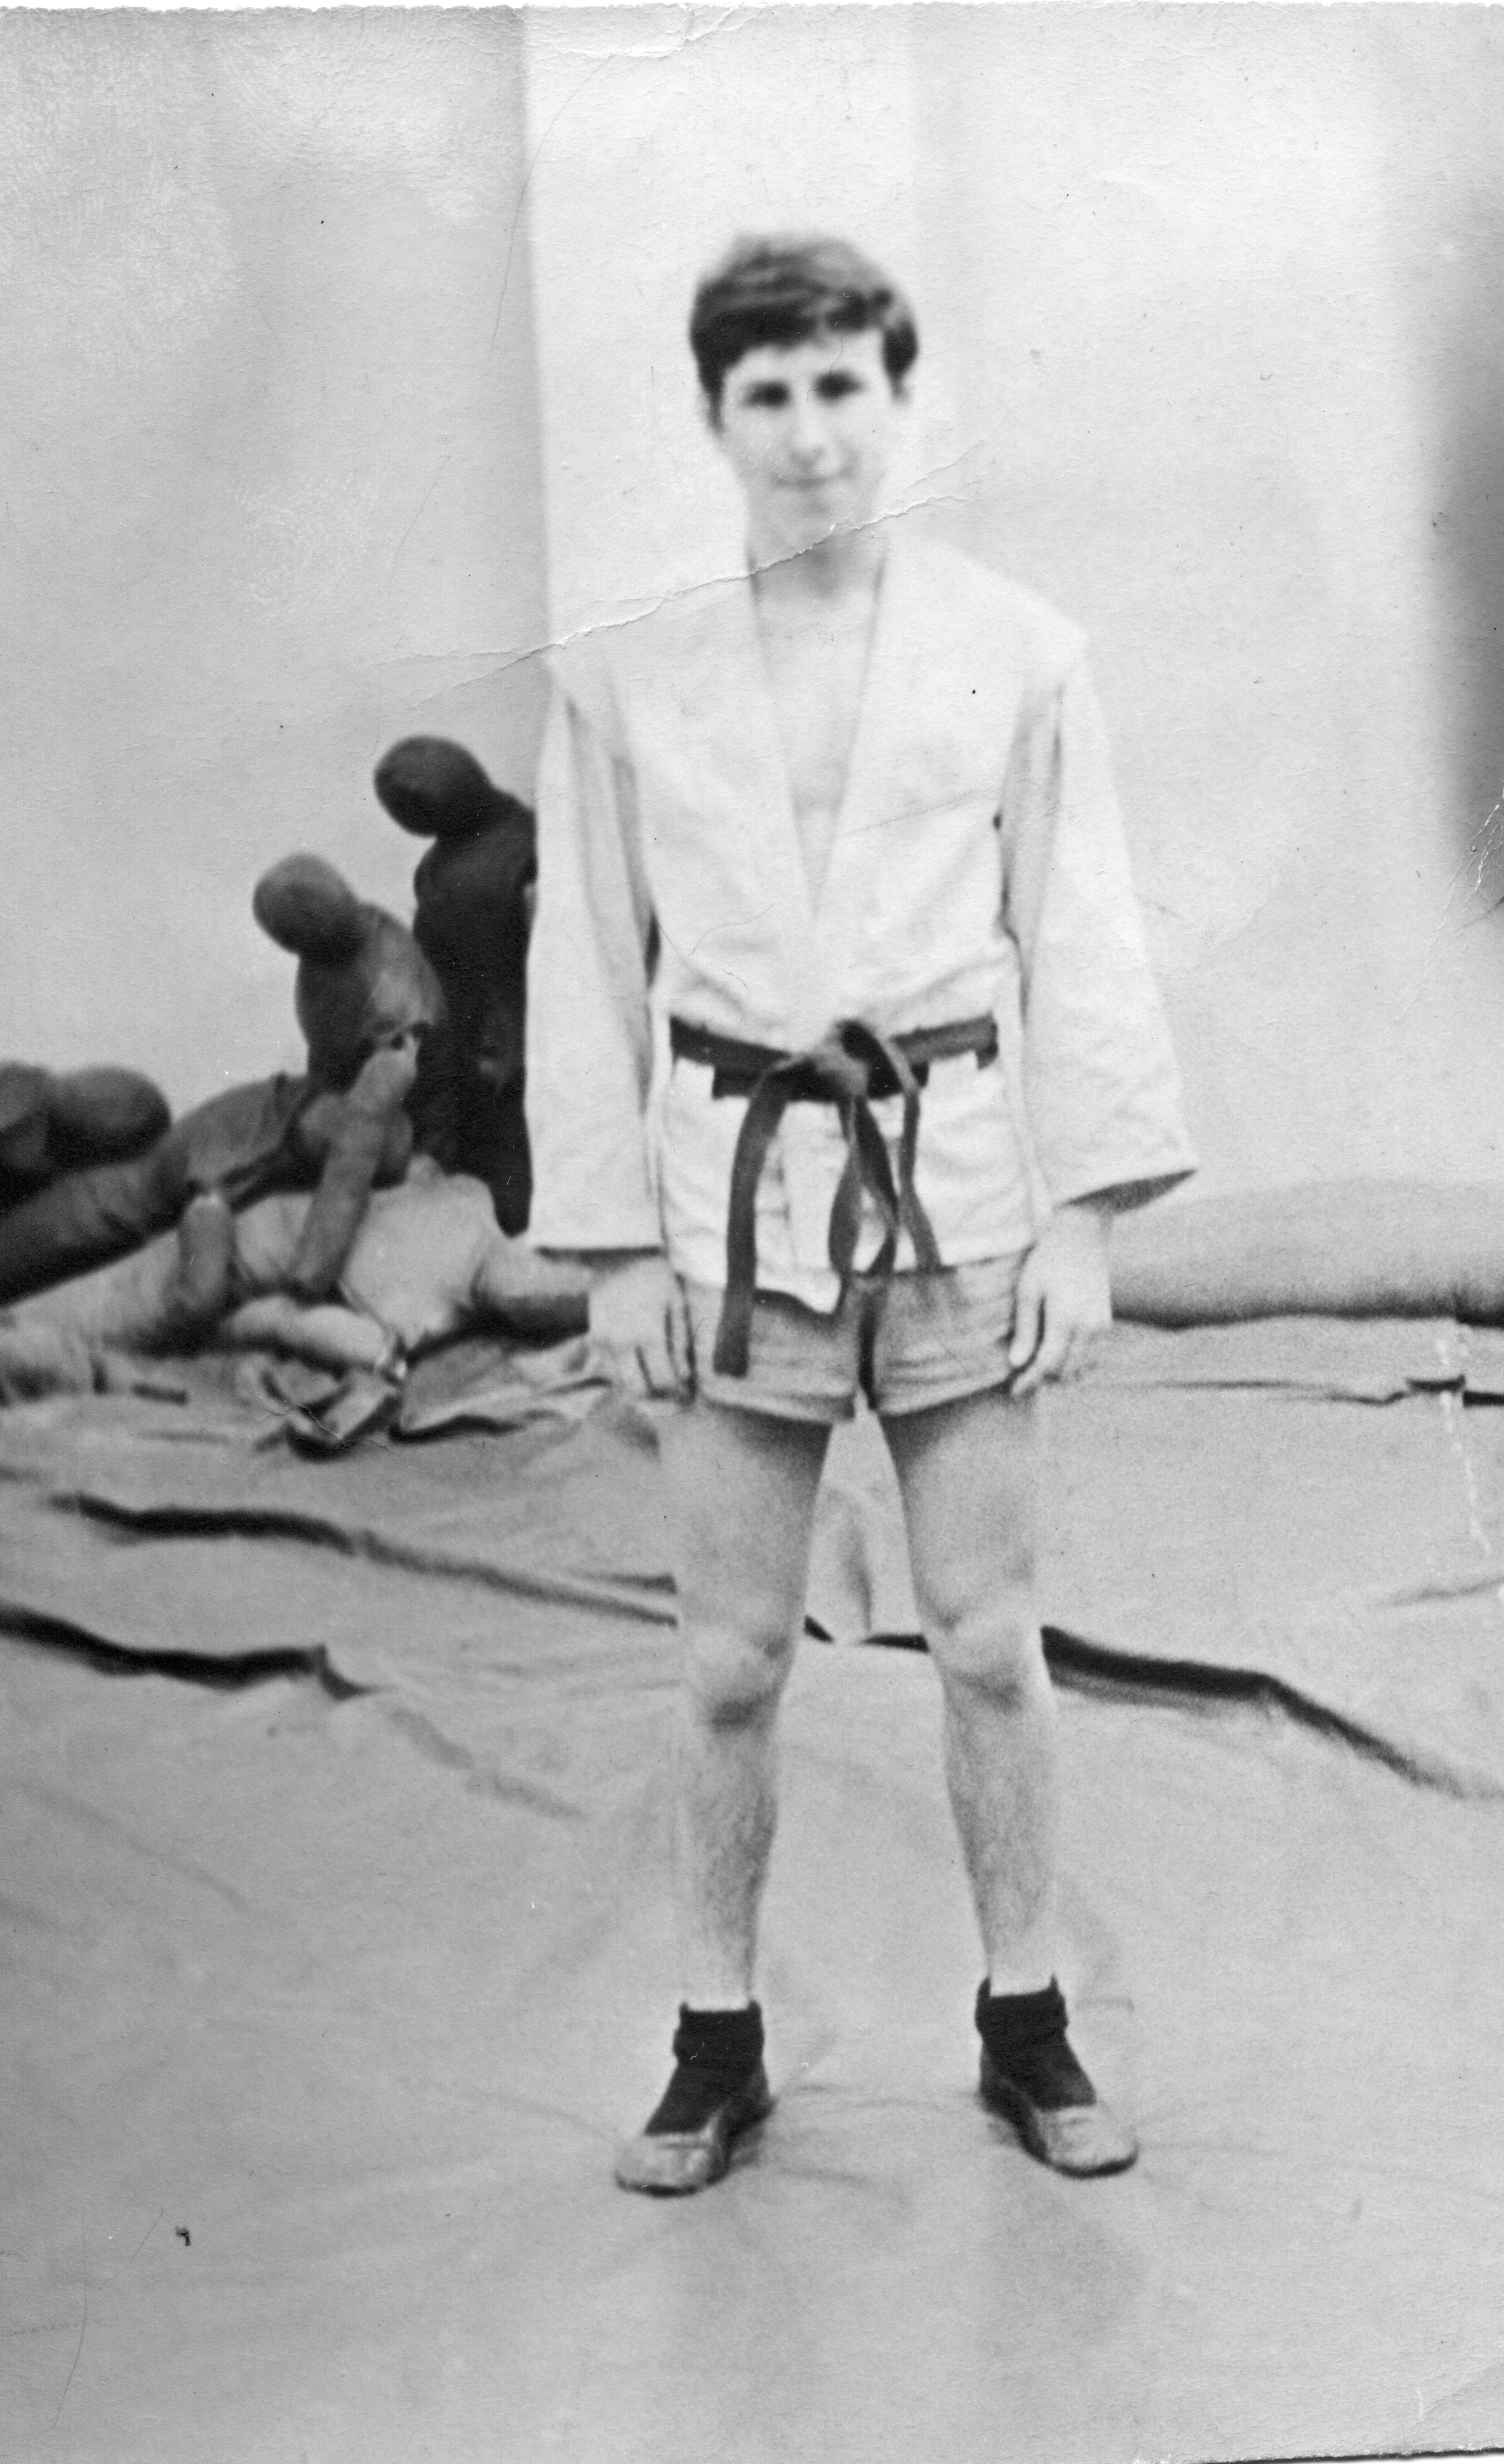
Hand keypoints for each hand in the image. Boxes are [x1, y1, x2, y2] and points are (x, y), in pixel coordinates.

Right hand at [589, 1253, 692, 1400]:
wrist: (618, 1252)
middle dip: (656, 1396)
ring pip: (620, 1381)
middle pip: (637, 1390)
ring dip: (639, 1384)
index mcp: (647, 1334)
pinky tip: (638, 1362)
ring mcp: (604, 1342)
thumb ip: (679, 1342)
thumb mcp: (676, 1304)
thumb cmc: (655, 1275)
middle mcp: (622, 1343)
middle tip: (670, 1392)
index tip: (686, 1393)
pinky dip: (625, 1371)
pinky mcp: (594, 1337)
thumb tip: (683, 1375)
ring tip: (655, 1376)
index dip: (677, 1392)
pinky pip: (610, 1366)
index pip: (663, 1380)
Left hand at [1008, 1202, 1112, 1395]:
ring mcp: (1101, 1327)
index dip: (1030, 1381)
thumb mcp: (1028, 1291)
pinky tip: (1057, 1355)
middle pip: (1065, 1372)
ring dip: (1060, 1373)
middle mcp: (1089, 1328)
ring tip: (1038, 1367)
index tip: (1014, 1391)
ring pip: (1081, 1368)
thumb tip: (1016, 1363)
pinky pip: (1092, 1357)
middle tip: (1022, 1378)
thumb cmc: (1048, 1260)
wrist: (1082, 1237)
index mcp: (1066, 1320)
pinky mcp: (1106, 1323)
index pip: (1048, 1365)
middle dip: (1043, 1380)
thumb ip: (1025, 1329)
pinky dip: (1075, 1363)